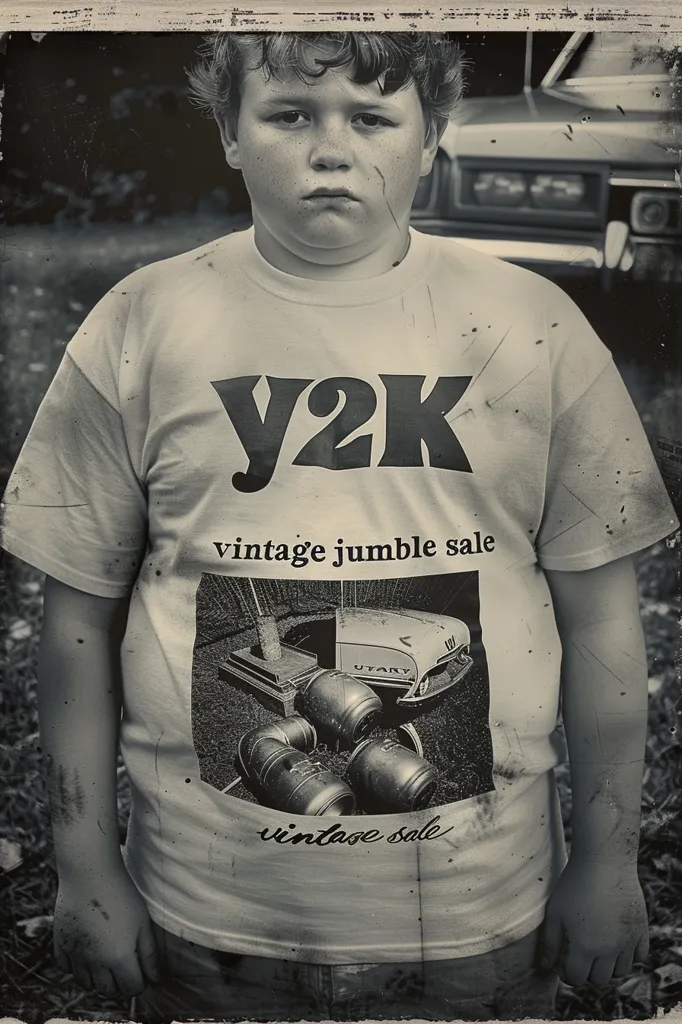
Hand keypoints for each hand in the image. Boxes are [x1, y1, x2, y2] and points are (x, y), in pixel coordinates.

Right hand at [53, 866, 158, 997]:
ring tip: (105, 962)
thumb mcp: (142, 922)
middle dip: (119, 985)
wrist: (89, 872)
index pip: (131, 988)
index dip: (140, 983)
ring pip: (85, 982)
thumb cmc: (122, 894)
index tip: (142, 973)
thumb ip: (149, 953)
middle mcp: (95, 962)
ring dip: (97, 979)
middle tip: (124, 969)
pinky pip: (67, 967)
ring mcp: (75, 954)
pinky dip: (76, 966)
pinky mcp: (60, 944)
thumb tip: (154, 978)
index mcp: (119, 957)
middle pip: (107, 990)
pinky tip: (85, 953)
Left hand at [539, 856, 648, 986]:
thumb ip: (550, 942)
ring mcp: (628, 941)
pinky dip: (630, 956)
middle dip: (586, 972)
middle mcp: (609, 949)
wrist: (604, 861)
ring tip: (598, 950)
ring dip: (609, 967)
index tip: (562, 963)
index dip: (566, 974)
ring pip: (621, 972)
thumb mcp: (555, 912)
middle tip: (579, 956)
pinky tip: (617, 943)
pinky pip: (640, 956)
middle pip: (599, 979)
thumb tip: (546, 966)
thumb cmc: (574, 884)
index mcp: (585, 947)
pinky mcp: (641, 930)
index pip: (576, 978)